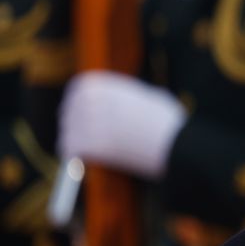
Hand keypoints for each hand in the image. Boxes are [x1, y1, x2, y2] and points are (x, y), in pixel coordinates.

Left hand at [58, 71, 184, 179]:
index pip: (78, 89)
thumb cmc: (166, 121)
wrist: (175, 142)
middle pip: (69, 111)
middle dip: (73, 124)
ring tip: (81, 151)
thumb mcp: (147, 95)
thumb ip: (125, 96)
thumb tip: (117, 104)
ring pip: (68, 132)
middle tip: (80, 136)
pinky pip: (71, 149)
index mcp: (107, 84)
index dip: (77, 103)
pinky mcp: (90, 144)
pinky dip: (74, 156)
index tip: (79, 114)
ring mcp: (90, 122)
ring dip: (73, 141)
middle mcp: (94, 100)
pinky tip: (81, 161)